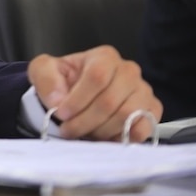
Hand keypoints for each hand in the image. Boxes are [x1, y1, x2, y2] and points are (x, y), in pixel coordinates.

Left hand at [28, 45, 161, 141]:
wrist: (75, 95)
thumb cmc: (62, 81)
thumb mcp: (43, 71)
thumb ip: (46, 78)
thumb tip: (58, 99)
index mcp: (104, 57)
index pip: (97, 77)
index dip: (78, 99)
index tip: (62, 113)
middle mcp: (128, 71)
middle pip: (110, 101)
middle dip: (85, 121)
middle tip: (69, 130)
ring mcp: (143, 91)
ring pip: (126, 116)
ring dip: (100, 130)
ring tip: (84, 132)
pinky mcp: (151, 111)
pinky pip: (142, 129)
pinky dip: (121, 137)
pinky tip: (104, 137)